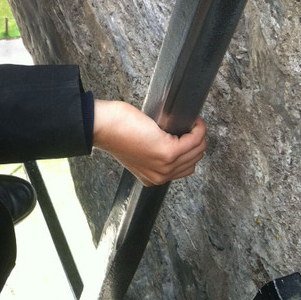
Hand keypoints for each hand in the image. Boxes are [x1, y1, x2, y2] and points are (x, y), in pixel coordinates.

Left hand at [92, 101, 206, 186]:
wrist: (101, 126)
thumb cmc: (115, 130)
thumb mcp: (138, 151)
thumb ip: (154, 154)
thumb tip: (174, 140)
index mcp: (153, 178)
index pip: (184, 169)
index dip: (189, 151)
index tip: (188, 135)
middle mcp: (161, 176)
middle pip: (194, 161)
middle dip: (196, 142)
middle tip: (191, 127)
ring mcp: (165, 165)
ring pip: (197, 150)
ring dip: (199, 135)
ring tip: (192, 123)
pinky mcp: (167, 151)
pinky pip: (194, 140)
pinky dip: (198, 129)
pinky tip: (194, 121)